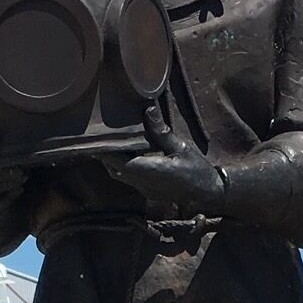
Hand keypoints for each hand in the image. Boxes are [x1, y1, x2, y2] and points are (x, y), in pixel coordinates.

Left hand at [102, 105, 225, 217]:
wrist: (206, 192)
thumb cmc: (196, 169)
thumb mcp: (181, 147)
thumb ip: (161, 132)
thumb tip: (148, 110)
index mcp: (151, 171)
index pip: (119, 161)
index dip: (105, 152)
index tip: (95, 139)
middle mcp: (143, 182)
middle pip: (115, 169)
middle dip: (106, 155)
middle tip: (99, 137)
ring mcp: (144, 189)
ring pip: (120, 175)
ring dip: (113, 161)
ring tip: (110, 144)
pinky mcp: (147, 191)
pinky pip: (128, 179)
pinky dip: (123, 166)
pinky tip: (127, 155)